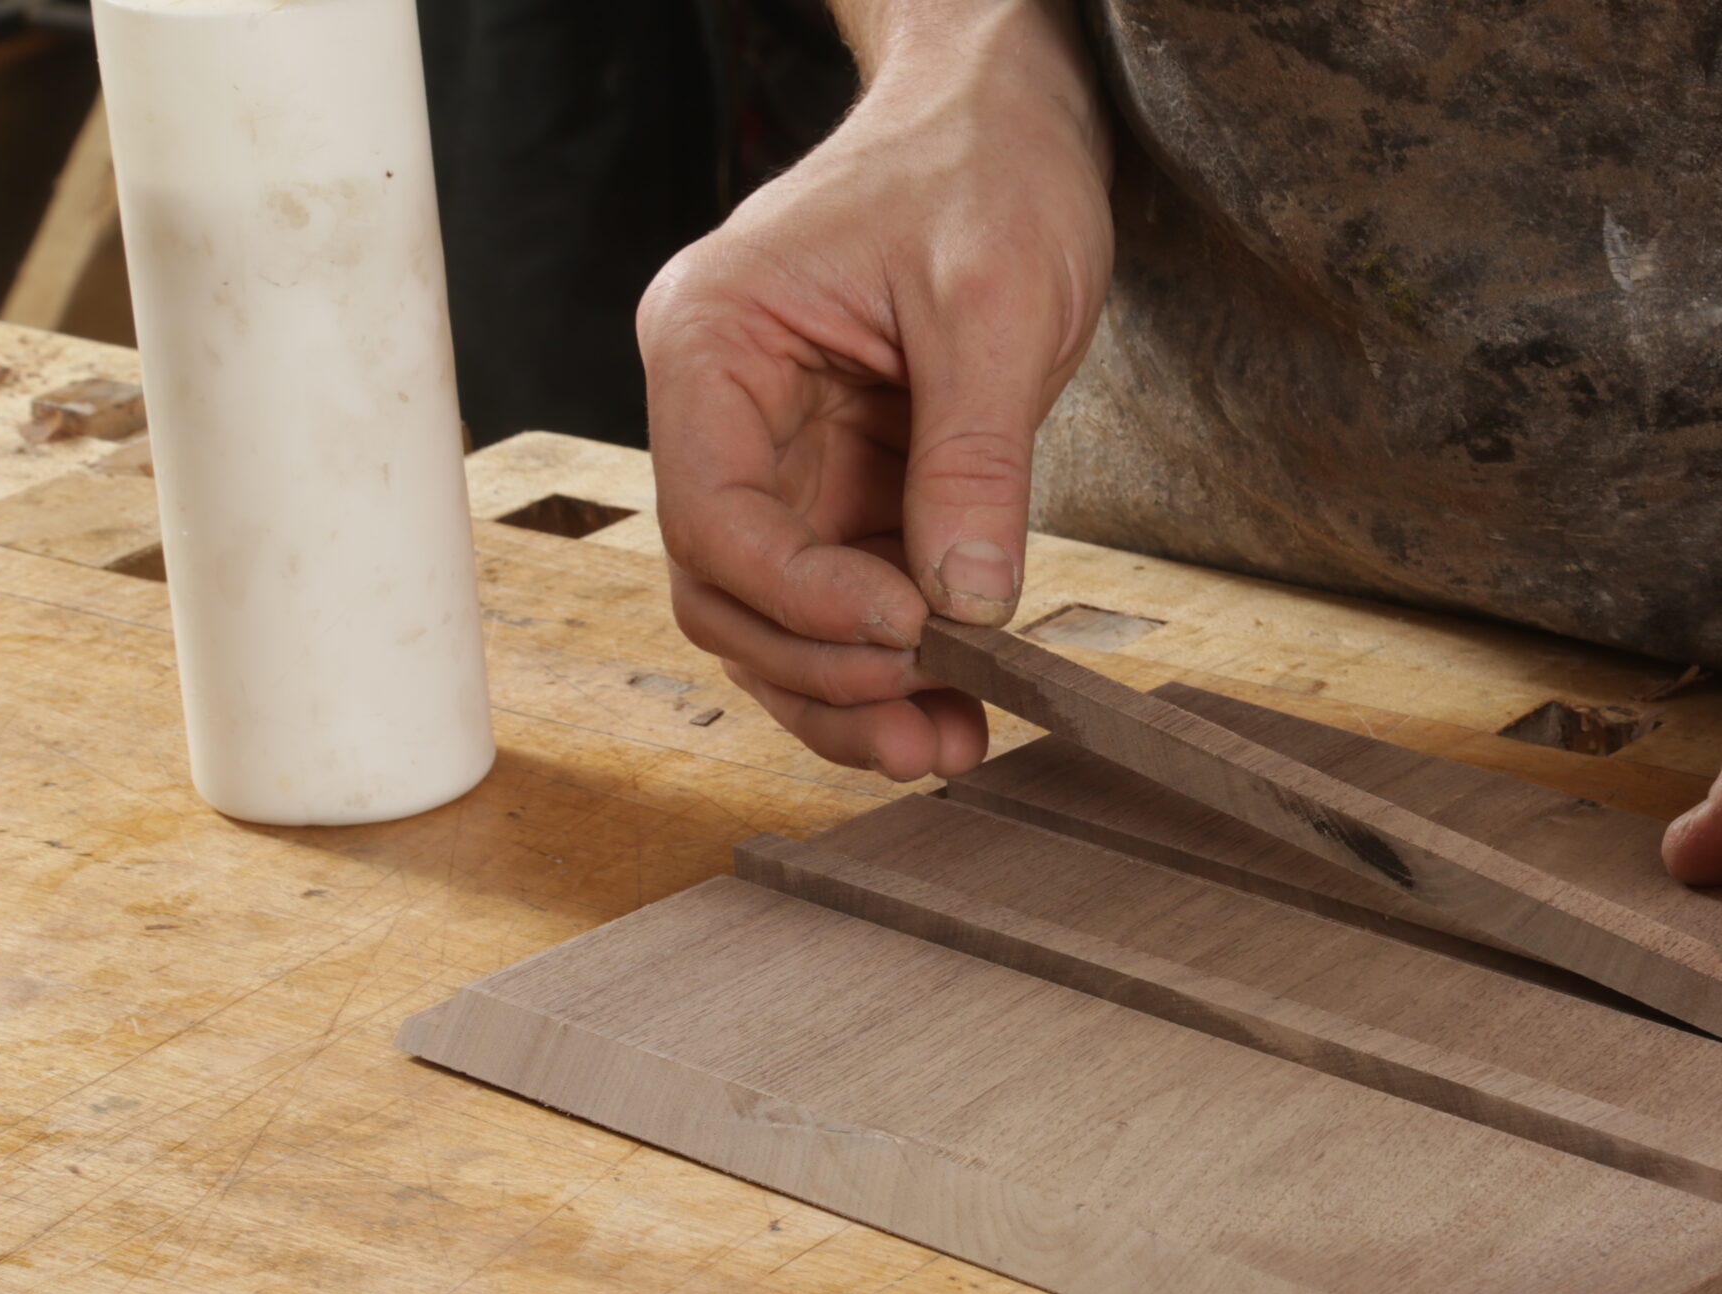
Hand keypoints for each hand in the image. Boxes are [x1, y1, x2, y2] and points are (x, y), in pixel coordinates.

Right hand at [636, 32, 1111, 779]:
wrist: (1009, 120)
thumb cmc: (983, 168)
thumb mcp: (994, 303)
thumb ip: (974, 458)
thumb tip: (965, 603)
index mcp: (713, 344)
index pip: (713, 517)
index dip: (801, 599)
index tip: (905, 632)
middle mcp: (724, 412)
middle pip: (726, 590)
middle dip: (819, 670)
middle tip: (928, 713)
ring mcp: (782, 459)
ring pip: (775, 620)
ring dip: (850, 698)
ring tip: (949, 745)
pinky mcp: (846, 488)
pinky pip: (842, 602)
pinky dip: (890, 666)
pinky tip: (956, 711)